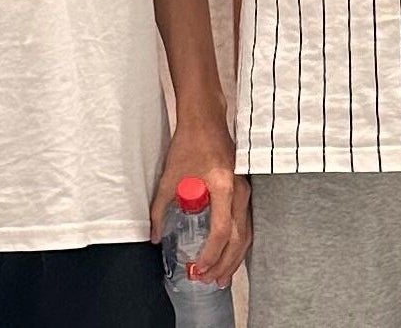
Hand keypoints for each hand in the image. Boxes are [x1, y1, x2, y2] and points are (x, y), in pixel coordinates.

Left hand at [152, 119, 249, 284]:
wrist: (206, 120)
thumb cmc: (188, 144)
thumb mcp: (169, 177)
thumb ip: (160, 209)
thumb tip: (154, 237)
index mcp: (223, 187)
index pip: (221, 232)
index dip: (210, 255)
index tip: (197, 269)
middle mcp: (240, 192)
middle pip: (238, 239)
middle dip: (224, 264)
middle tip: (209, 281)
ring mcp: (246, 191)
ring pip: (246, 234)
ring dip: (234, 258)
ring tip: (220, 277)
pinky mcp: (245, 191)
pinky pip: (246, 224)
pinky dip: (238, 244)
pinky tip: (230, 256)